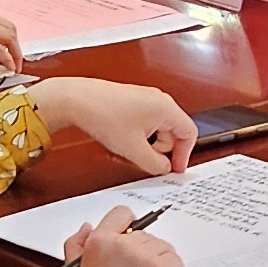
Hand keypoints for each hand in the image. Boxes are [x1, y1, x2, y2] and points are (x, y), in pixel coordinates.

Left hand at [35, 78, 196, 174]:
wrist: (78, 100)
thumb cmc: (104, 116)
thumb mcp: (134, 150)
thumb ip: (155, 164)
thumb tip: (164, 168)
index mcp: (166, 108)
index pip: (189, 133)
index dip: (184, 154)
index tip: (175, 168)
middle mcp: (159, 99)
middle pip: (175, 131)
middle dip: (164, 150)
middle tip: (150, 161)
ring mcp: (146, 98)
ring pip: (160, 127)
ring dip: (151, 143)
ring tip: (132, 149)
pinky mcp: (133, 100)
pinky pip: (147, 121)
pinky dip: (141, 134)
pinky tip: (125, 140)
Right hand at [63, 204, 183, 266]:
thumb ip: (75, 244)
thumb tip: (87, 226)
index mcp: (99, 241)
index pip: (122, 213)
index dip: (127, 227)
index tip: (130, 242)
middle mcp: (122, 243)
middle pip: (143, 233)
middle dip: (142, 250)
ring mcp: (144, 256)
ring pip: (161, 245)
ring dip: (158, 260)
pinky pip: (174, 259)